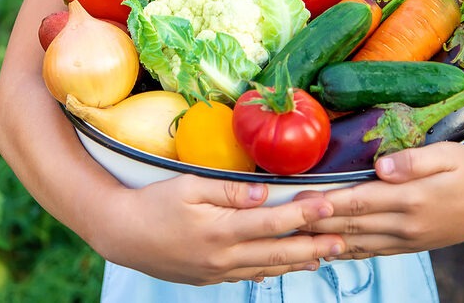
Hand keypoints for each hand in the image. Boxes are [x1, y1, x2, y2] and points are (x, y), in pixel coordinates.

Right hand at [92, 173, 345, 284]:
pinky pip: (248, 275)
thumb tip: (264, 191)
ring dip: (297, 261)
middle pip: (277, 251)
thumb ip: (228, 190)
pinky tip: (285, 266)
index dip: (303, 215)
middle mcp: (223, 256)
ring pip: (266, 267)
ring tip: (324, 255)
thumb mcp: (188, 186)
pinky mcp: (210, 277)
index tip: (329, 206)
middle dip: (313, 245)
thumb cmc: (154, 202)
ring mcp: (217, 271)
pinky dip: (271, 270)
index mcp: (220, 230)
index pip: (272, 222)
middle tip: (343, 240)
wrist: (121, 234)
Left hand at [296, 142, 463, 258]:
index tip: (298, 197)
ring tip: (293, 236)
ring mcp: (406, 239)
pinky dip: (346, 251)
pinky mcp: (408, 246)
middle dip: (314, 222)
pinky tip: (325, 249)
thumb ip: (414, 161)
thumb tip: (382, 167)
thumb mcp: (448, 155)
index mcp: (411, 198)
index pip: (358, 201)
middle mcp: (405, 224)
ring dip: (324, 240)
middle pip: (350, 224)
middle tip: (282, 217)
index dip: (326, 201)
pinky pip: (371, 252)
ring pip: (357, 242)